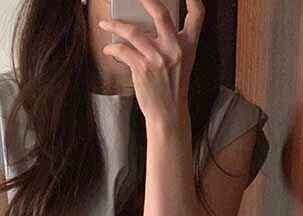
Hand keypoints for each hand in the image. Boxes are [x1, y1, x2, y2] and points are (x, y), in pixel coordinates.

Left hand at [97, 0, 204, 123]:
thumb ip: (171, 43)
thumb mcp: (181, 63)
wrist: (168, 114)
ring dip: (115, 25)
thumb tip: (146, 27)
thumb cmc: (172, 88)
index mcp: (188, 45)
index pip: (197, 15)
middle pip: (161, 13)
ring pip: (133, 31)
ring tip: (105, 24)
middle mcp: (175, 48)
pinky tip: (109, 49)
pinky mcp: (143, 68)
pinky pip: (123, 50)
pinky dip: (113, 48)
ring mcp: (158, 58)